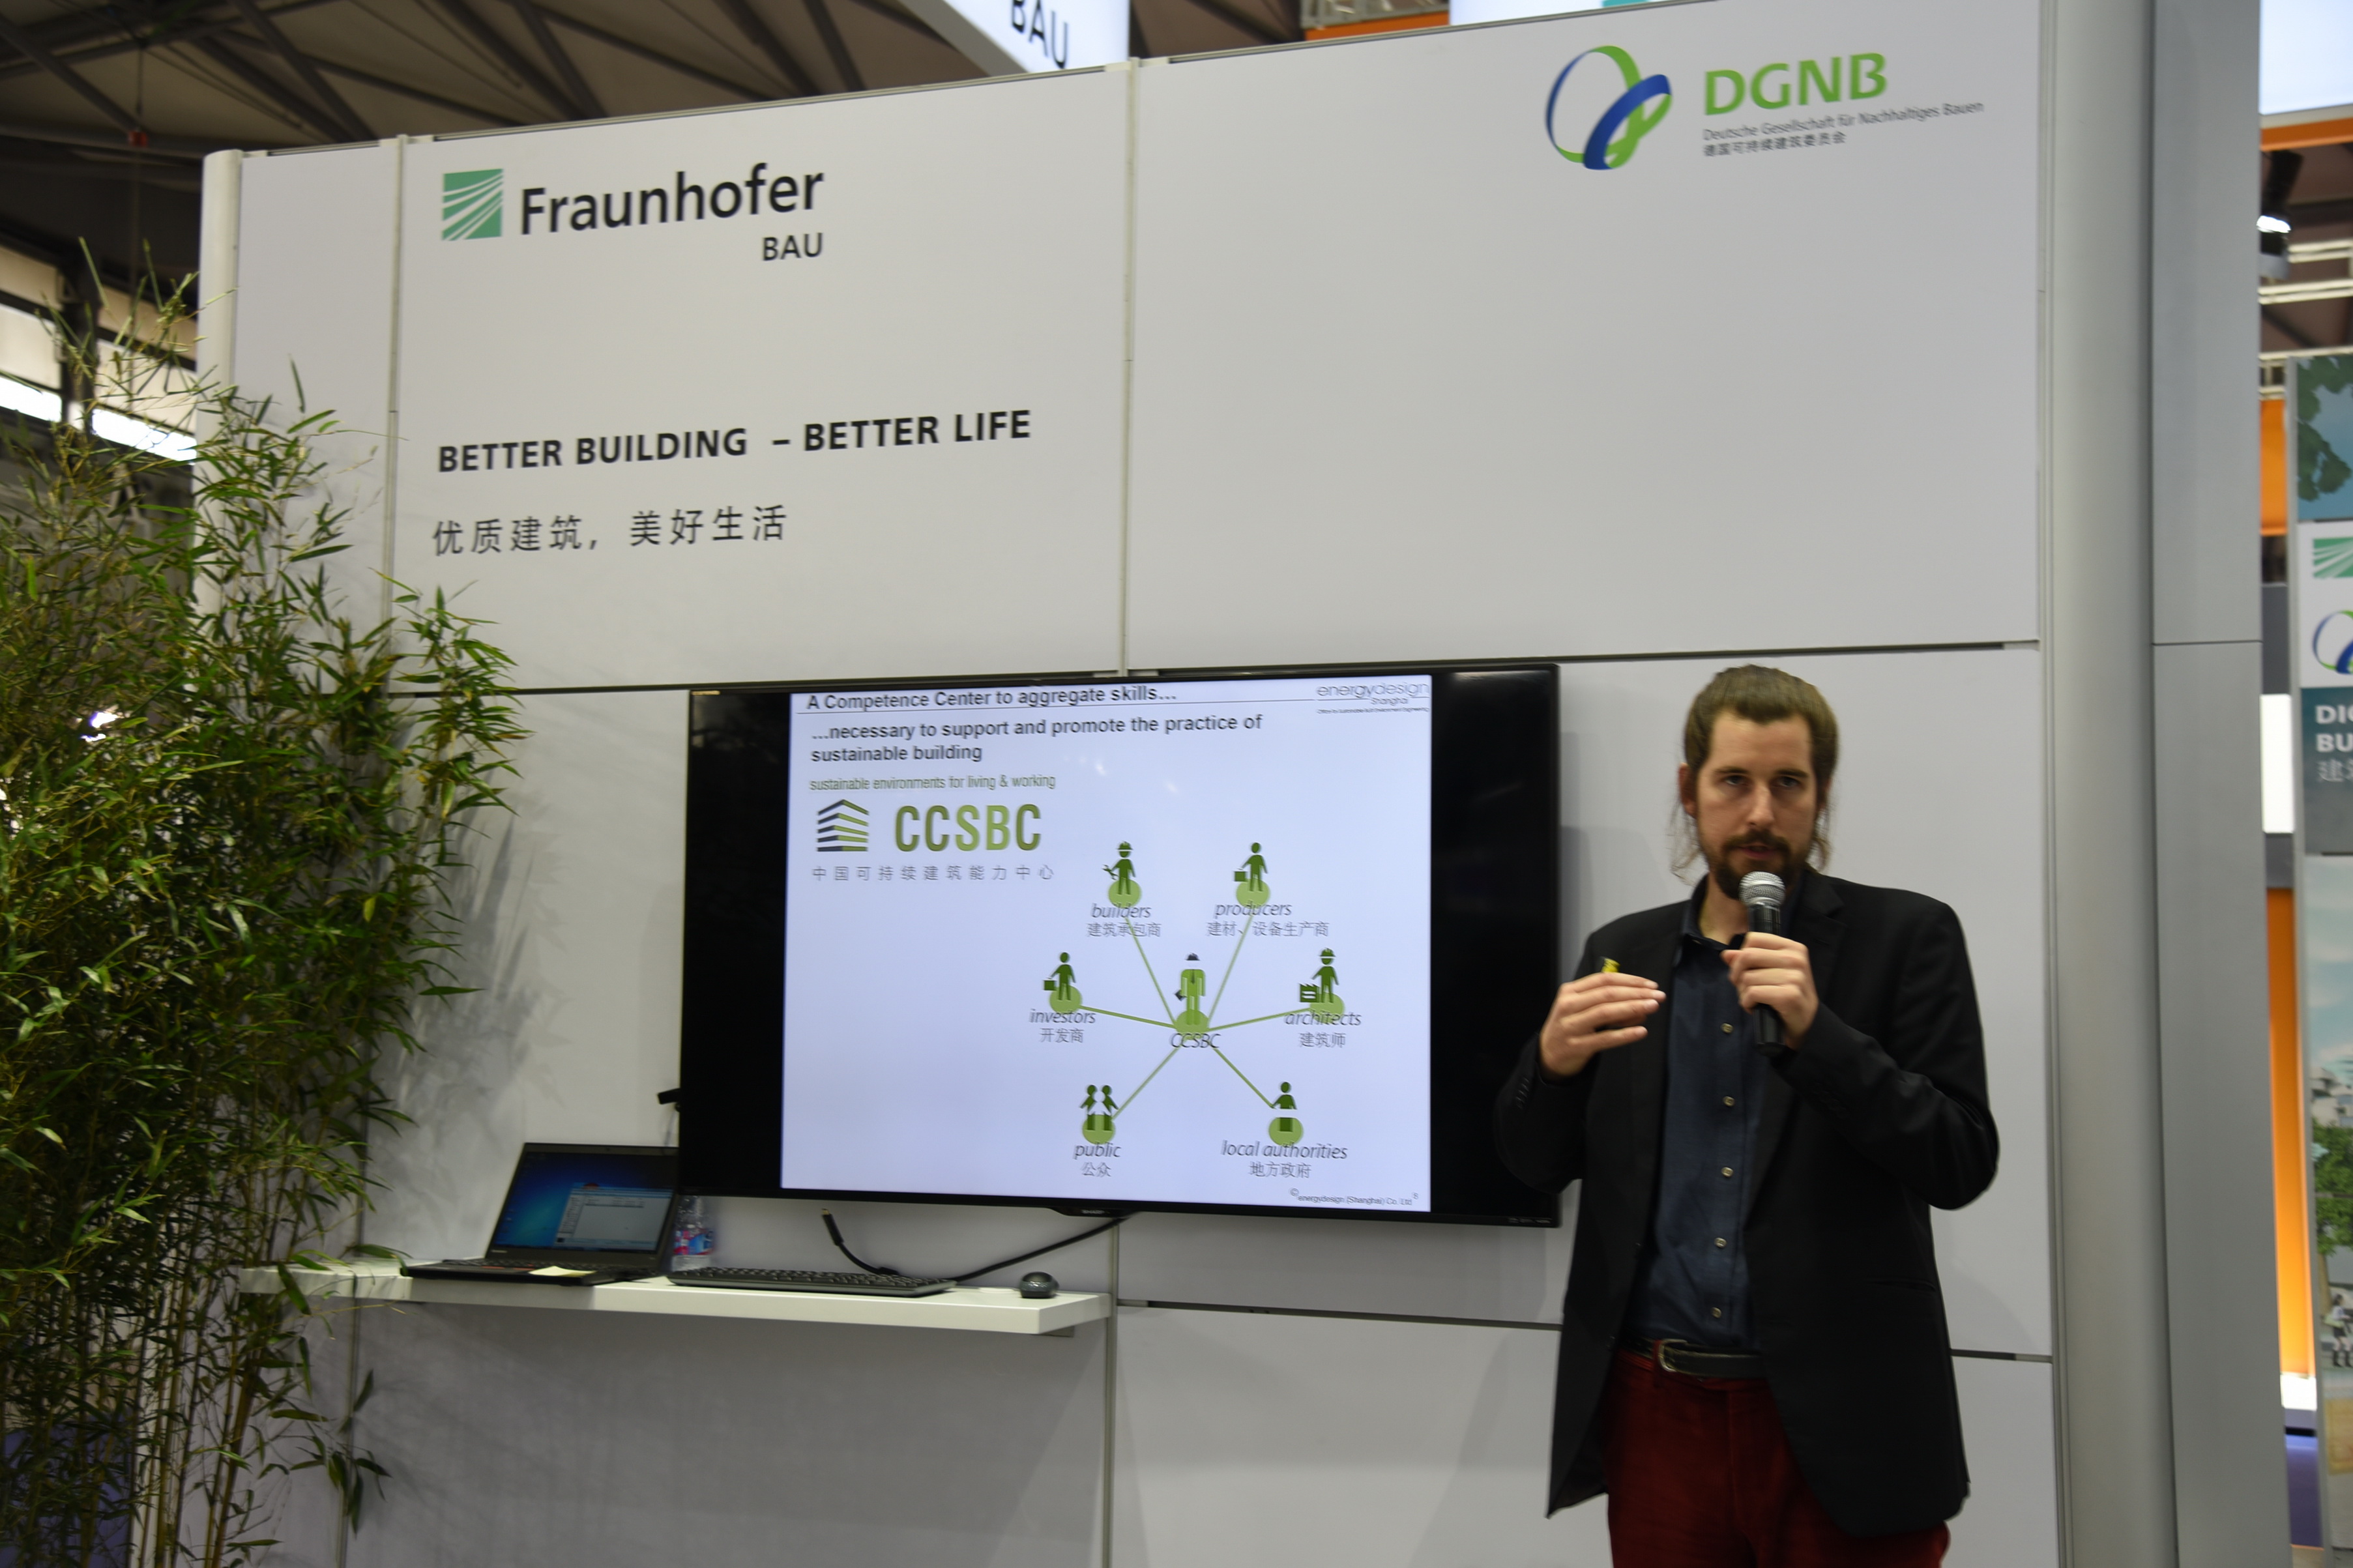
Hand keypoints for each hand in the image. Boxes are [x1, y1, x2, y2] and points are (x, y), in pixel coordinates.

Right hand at [1537, 971, 1663, 1079]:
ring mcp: (1571, 1027)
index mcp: (1570, 991)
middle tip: (1658, 996)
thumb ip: (1604, 1000)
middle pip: (1606, 994)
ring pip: (1605, 1012)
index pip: (1603, 980)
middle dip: (1636, 993)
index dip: (1630, 980)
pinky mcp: (1577, 1046)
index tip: (1651, 985)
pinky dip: (1624, 1034)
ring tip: (1652, 1007)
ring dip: (1632, 1008)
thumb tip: (1639, 998)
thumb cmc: (1570, 1027)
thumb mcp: (1579, 1007)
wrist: (1548, 1055)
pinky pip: (1605, 1038)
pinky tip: (1641, 1031)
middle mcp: (1568, 1006)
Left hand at [1723, 932, 1816, 1046]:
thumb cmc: (1785, 993)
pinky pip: (1752, 993)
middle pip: (1747, 956)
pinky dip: (1746, 1003)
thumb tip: (1726, 954)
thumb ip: (1748, 960)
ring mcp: (1794, 977)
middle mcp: (1795, 959)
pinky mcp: (1789, 995)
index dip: (1741, 955)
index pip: (1753, 939)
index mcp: (1792, 947)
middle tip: (1743, 987)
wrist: (1806, 1022)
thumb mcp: (1769, 972)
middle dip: (1737, 974)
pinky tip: (1755, 1007)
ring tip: (1753, 1000)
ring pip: (1747, 977)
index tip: (1743, 970)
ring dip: (1742, 992)